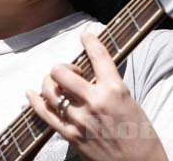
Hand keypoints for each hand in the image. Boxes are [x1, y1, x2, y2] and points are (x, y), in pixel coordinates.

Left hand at [25, 31, 167, 160]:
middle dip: (63, 68)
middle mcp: (94, 102)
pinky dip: (35, 101)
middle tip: (72, 73)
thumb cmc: (141, 135)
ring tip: (58, 85)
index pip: (98, 56)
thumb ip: (109, 86)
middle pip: (61, 72)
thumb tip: (92, 73)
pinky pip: (45, 114)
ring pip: (50, 91)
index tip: (85, 37)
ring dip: (50, 83)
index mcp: (115, 90)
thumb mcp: (130, 101)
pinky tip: (31, 93)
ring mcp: (80, 120)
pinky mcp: (70, 135)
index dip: (90, 41)